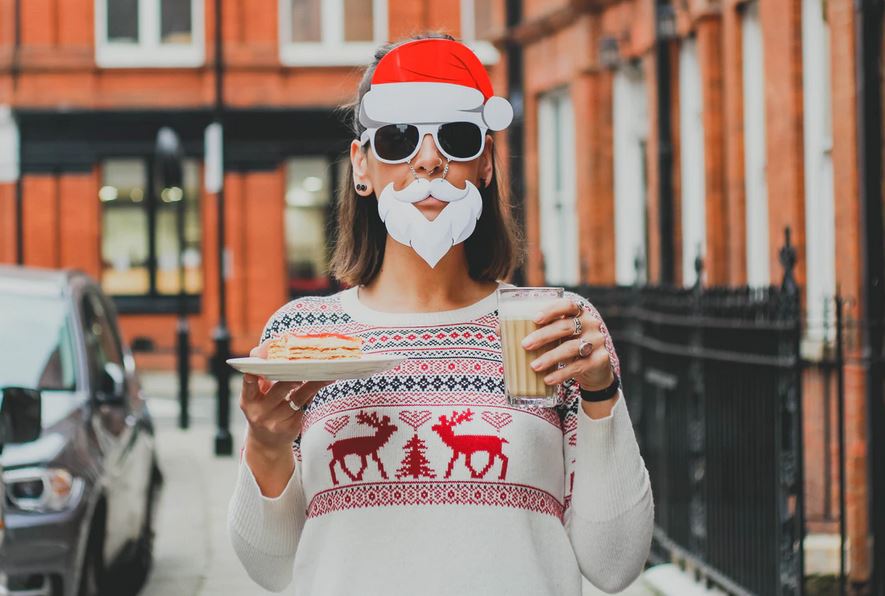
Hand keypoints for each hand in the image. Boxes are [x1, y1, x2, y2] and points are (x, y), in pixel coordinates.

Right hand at [239, 340, 331, 455]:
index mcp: (248, 400)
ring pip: (297, 398)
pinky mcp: (290, 428)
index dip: (251, 379)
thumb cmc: (264, 408)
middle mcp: (259, 412)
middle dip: (292, 378)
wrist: (267, 442)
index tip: (254, 372)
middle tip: (305, 367)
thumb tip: (277, 350)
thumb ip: (263, 377)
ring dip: (312, 384)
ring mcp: (275, 422)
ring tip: (325, 374)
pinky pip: (304, 407)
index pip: (248, 386)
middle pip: (279, 389)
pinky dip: (314, 394)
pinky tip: (324, 384)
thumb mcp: (257, 395)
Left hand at [520, 298, 614, 390]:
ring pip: (572, 347)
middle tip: (525, 345)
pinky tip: (547, 379)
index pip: (568, 305)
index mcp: (579, 313)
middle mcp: (590, 324)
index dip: (552, 310)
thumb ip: (535, 330)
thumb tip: (499, 329)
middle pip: (566, 326)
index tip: (535, 318)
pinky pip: (578, 366)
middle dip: (543, 335)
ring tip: (534, 366)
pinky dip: (561, 373)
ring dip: (550, 357)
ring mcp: (597, 341)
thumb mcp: (556, 336)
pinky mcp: (600, 360)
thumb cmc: (568, 347)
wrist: (594, 370)